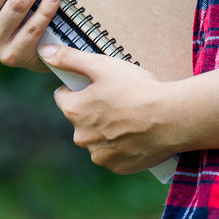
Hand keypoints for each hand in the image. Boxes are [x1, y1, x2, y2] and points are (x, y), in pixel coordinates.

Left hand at [40, 44, 177, 173]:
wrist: (174, 118)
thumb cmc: (137, 89)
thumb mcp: (101, 65)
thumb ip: (70, 58)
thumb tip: (44, 51)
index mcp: (74, 111)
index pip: (62, 96)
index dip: (77, 87)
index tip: (95, 84)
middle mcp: (81, 137)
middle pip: (79, 119)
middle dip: (92, 110)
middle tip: (117, 98)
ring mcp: (100, 155)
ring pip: (96, 138)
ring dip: (106, 129)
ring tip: (129, 116)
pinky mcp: (119, 167)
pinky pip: (114, 154)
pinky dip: (121, 146)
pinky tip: (136, 133)